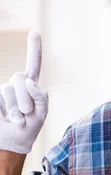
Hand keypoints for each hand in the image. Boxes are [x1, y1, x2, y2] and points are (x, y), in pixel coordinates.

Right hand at [0, 31, 48, 153]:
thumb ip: (41, 96)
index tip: (35, 32)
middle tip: (26, 115)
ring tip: (16, 120)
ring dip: (14, 109)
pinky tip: (4, 118)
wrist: (13, 142)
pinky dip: (3, 109)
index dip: (34, 49)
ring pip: (6, 90)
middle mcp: (14, 84)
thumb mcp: (42, 113)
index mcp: (30, 86)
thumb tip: (30, 81)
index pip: (33, 64)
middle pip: (19, 78)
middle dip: (25, 99)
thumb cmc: (29, 126)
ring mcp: (1, 92)